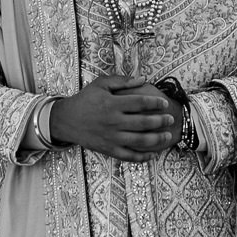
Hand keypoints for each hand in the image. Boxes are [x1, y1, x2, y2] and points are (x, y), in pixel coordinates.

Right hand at [48, 75, 176, 161]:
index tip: (164, 104)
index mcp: (112, 104)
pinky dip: (142, 157)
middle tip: (170, 119)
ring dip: (157, 139)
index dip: (155, 103)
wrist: (66, 120)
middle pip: (144, 122)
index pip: (140, 103)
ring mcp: (111, 137)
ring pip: (140, 141)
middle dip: (160, 121)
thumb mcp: (101, 84)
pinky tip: (152, 154)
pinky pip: (129, 156)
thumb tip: (143, 79)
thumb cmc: (85, 99)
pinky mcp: (108, 150)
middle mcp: (113, 121)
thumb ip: (122, 81)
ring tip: (167, 135)